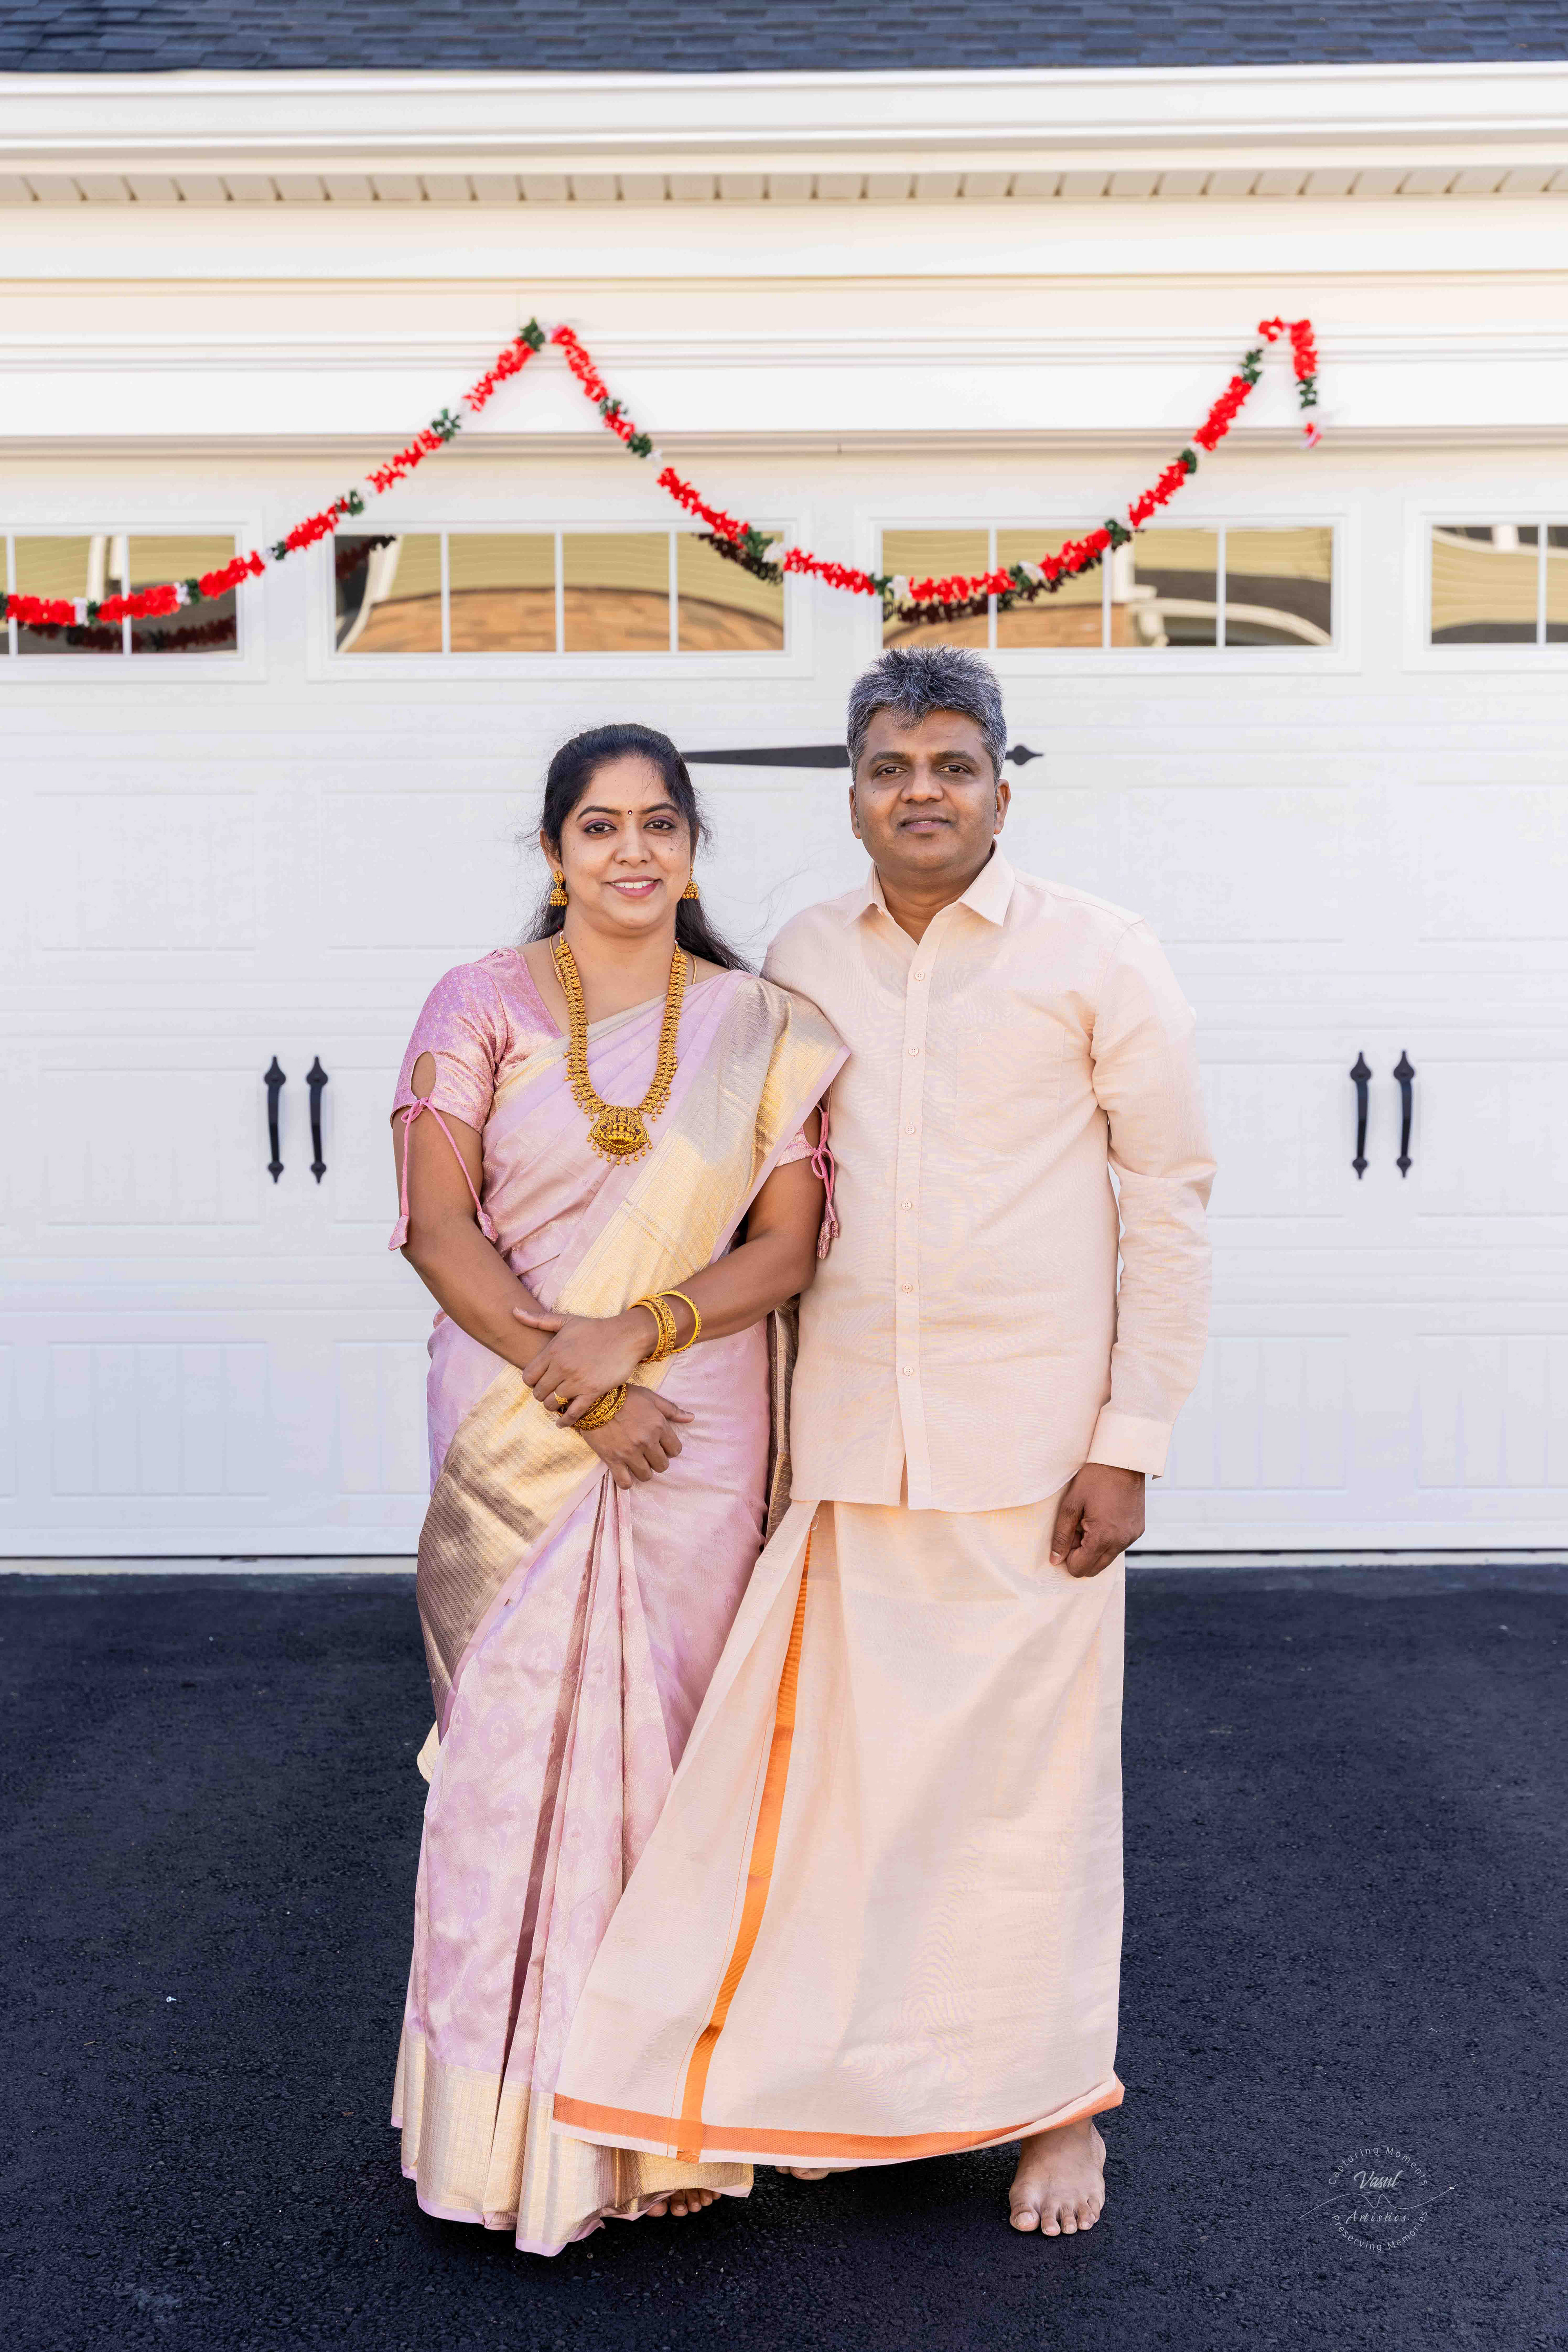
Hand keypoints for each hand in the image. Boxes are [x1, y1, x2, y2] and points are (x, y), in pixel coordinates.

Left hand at [515, 1306, 650, 1423]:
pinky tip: (561, 1423)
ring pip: (552, 1404)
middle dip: (541, 1394)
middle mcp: (562, 1368)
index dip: (531, 1381)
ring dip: (552, 1405)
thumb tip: (513, 1311)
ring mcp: (577, 1381)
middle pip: (538, 1392)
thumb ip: (538, 1320)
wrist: (625, 1336)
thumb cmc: (595, 1328)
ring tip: (557, 1402)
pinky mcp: (592, 1392)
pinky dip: (565, 1421)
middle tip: (549, 1391)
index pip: (528, 1376)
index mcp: (553, 1351)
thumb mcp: (566, 1320)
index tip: (539, 1380)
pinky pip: (573, 1413)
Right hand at [578, 1388, 693, 1488]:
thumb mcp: (651, 1398)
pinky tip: (625, 1473)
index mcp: (658, 1426)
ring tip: (636, 1462)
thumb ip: (672, 1409)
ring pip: (646, 1475)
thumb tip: (691, 1417)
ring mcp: (630, 1452)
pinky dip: (626, 1482)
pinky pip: (625, 1482)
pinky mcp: (613, 1460)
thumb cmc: (625, 1396)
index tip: (661, 1446)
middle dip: (657, 1461)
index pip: (675, 1450)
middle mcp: (646, 1441)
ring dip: (643, 1471)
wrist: (595, 1400)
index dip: (669, 1449)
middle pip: (662, 1465)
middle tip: (648, 1453)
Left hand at [1049, 1464, 1144, 1578]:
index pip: (1080, 1569)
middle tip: (1078, 1529)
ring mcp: (1131, 1537)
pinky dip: (1108, 1539)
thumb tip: (1055, 1560)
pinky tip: (1105, 1517)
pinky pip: (1119, 1546)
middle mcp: (1121, 1542)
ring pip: (1107, 1559)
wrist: (1123, 1461)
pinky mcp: (1138, 1530)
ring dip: (1095, 1547)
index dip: (1068, 1556)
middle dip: (1081, 1555)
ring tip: (1091, 1520)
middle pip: (1094, 1569)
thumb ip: (1061, 1535)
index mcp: (1103, 1537)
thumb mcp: (1071, 1504)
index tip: (1068, 1536)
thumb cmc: (1094, 1478)